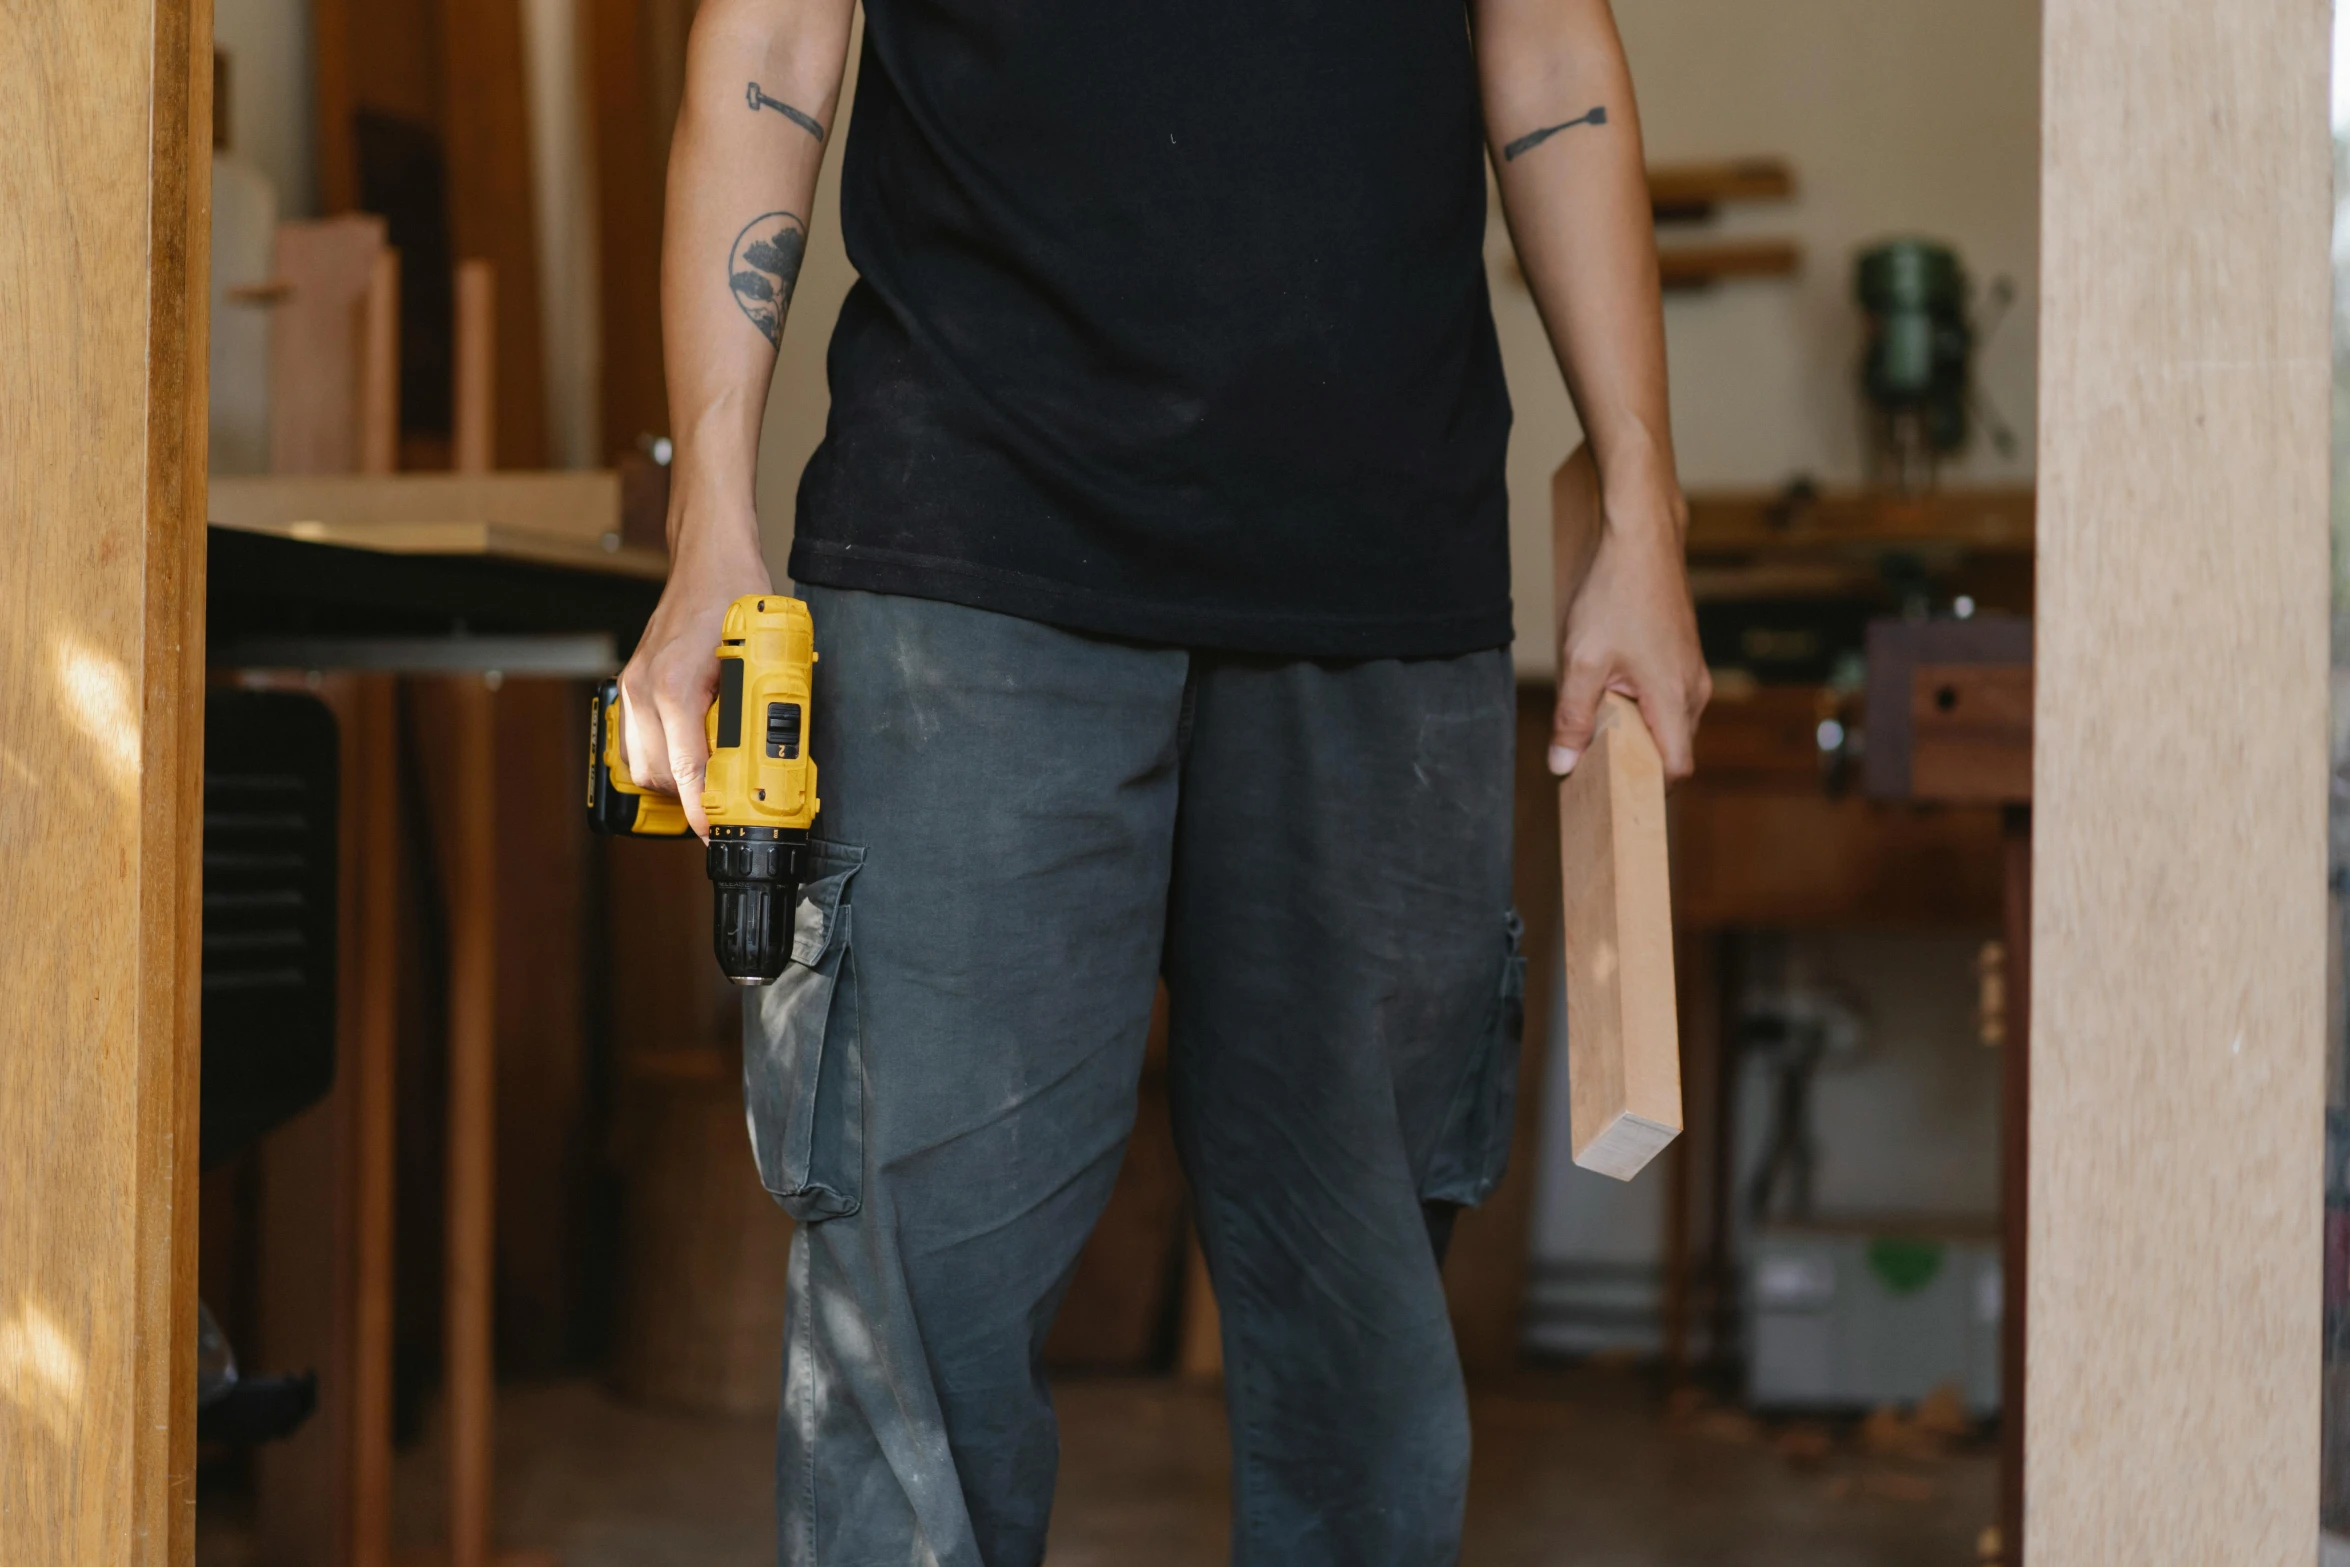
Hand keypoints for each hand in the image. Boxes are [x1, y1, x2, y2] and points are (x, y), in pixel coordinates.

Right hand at [615, 521, 771, 838]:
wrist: (708, 559)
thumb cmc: (736, 597)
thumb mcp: (762, 659)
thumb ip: (757, 711)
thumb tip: (767, 761)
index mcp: (676, 689)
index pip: (685, 772)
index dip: (701, 812)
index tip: (715, 831)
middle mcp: (646, 690)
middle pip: (657, 776)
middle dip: (690, 798)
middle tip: (724, 804)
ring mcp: (633, 685)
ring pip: (639, 763)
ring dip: (671, 781)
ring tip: (707, 780)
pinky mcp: (632, 683)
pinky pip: (634, 739)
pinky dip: (657, 757)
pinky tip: (684, 755)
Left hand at [1552, 490, 1709, 781]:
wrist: (1642, 538)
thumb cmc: (1616, 593)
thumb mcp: (1582, 660)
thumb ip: (1573, 717)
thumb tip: (1562, 764)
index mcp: (1674, 697)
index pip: (1677, 769)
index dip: (1646, 786)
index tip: (1611, 789)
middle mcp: (1694, 689)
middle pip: (1671, 747)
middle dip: (1633, 756)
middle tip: (1590, 751)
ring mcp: (1692, 671)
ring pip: (1668, 721)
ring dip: (1635, 725)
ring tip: (1596, 710)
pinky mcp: (1684, 657)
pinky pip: (1666, 697)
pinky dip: (1640, 703)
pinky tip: (1609, 684)